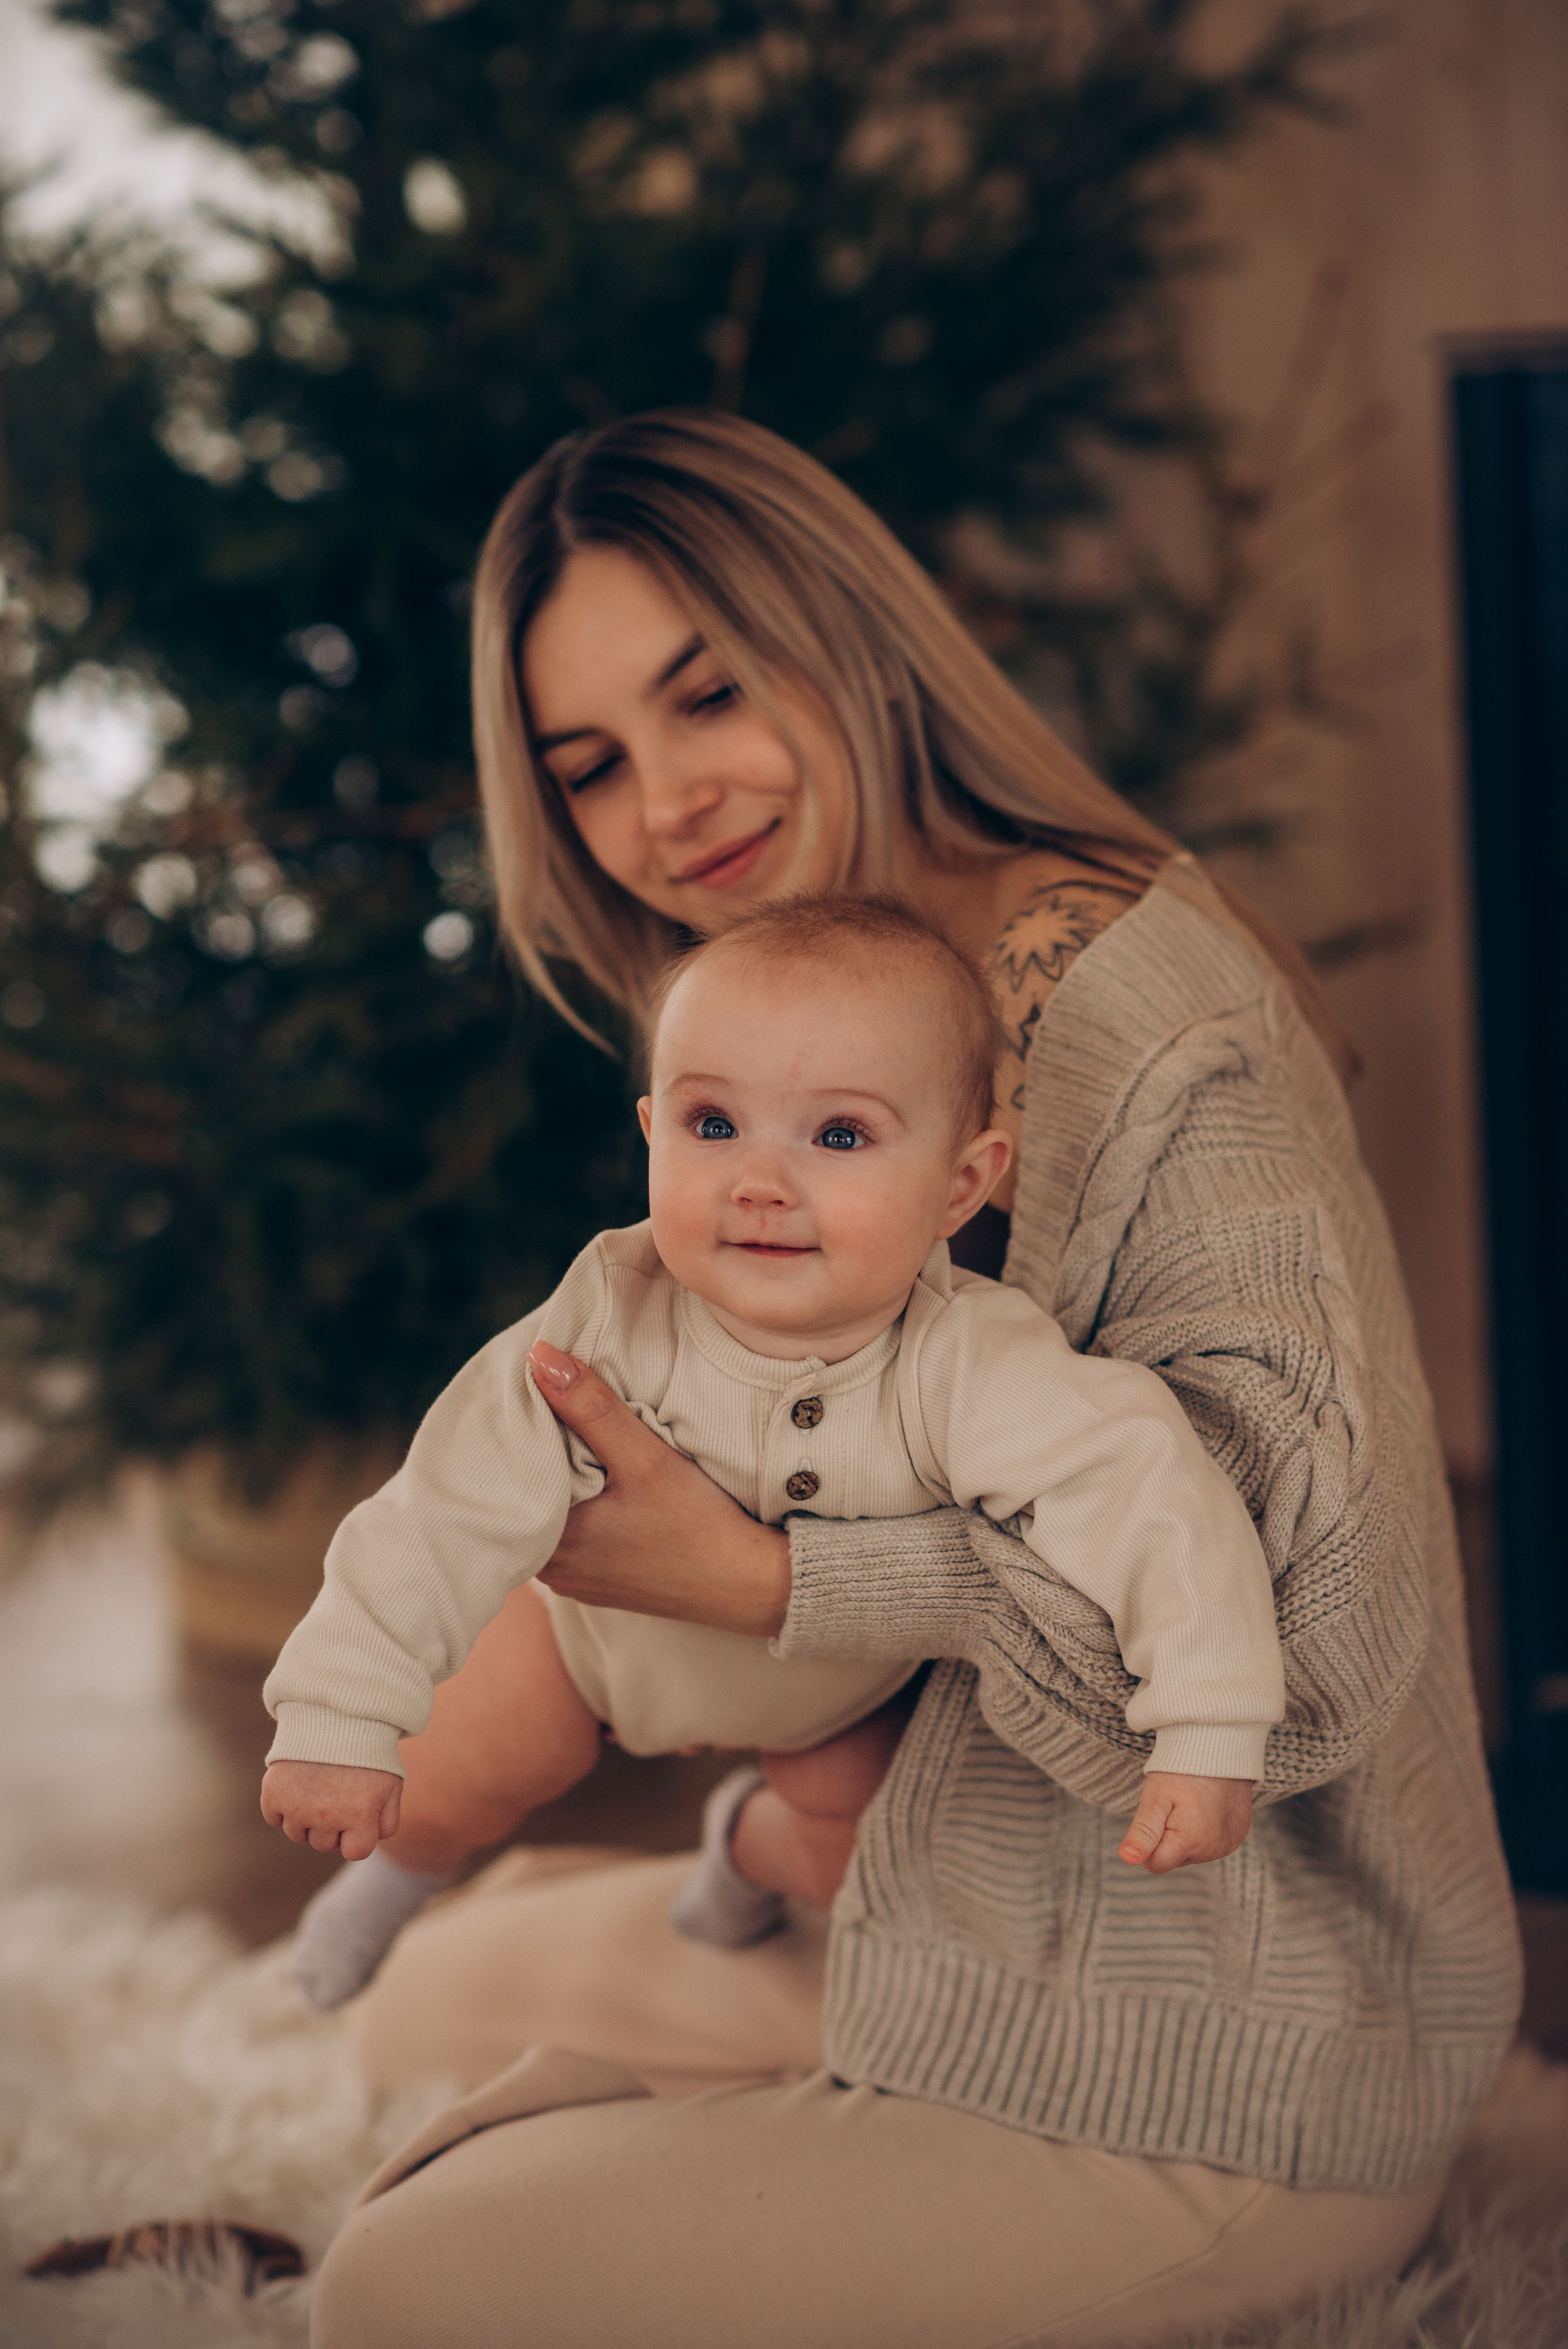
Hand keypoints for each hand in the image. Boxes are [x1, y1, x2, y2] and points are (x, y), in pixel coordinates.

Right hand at [261, 1759, 401, 1860]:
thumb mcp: (391, 1785)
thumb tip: (369, 1842)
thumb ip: (386, 1822)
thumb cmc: (368, 1752)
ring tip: (317, 1785)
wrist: (336, 1714)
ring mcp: (298, 1806)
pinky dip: (281, 1806)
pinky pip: (273, 1818)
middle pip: (323, 1844)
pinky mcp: (274, 1793)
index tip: (356, 1815)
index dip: (356, 1836)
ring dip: (306, 1817)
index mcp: (359, 1816)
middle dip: (331, 1825)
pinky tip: (297, 1784)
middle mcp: (327, 1816)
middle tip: (336, 1793)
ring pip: (297, 1834)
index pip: (355, 1852)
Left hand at [529, 1339, 791, 1636]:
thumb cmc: (699, 1524)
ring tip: (572, 1439)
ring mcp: (575, 1581)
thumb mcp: (646, 1457)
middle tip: (547, 1406)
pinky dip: (578, 1509)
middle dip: (536, 1455)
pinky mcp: (599, 1584)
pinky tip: (600, 1484)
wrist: (749, 1586)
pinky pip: (571, 1538)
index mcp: (548, 1542)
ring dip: (559, 1484)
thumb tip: (540, 1357)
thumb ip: (591, 1408)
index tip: (527, 1395)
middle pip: (526, 1497)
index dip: (517, 1432)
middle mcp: (551, 1571)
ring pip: (548, 1518)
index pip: (509, 1476)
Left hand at [1117, 1771, 1252, 1874]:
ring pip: (1192, 1852)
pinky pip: (1211, 1844)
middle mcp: (1213, 1851)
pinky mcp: (1237, 1836)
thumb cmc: (1181, 1771)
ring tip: (1191, 1803)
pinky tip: (1206, 1807)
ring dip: (1186, 1835)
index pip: (1156, 1864)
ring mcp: (1228, 1844)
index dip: (1148, 1843)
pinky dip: (1204, 1830)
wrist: (1219, 1748)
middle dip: (1168, 1838)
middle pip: (1174, 1859)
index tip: (1156, 1816)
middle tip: (1174, 1805)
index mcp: (1191, 1844)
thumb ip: (1142, 1832)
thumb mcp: (1155, 1798)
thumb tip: (1128, 1859)